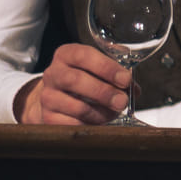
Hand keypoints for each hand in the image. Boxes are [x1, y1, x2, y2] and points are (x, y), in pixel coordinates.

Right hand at [14, 43, 130, 124]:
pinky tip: (99, 121)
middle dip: (104, 92)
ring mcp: (47, 96)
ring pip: (76, 106)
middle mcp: (53, 73)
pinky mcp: (48, 117)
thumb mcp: (98, 69)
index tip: (125, 79)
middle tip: (122, 101)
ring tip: (113, 112)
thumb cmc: (83, 80)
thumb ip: (117, 75)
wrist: (55, 97)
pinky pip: (72, 124)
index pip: (84, 56)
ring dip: (101, 113)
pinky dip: (90, 125)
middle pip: (75, 80)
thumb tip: (133, 89)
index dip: (107, 68)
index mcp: (67, 54)